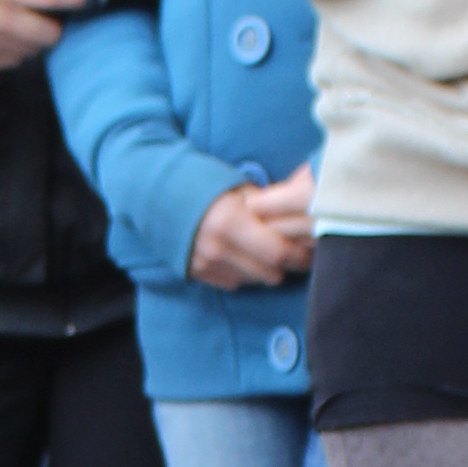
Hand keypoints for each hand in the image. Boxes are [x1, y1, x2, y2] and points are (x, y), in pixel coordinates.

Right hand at [187, 168, 315, 287]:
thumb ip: (266, 207)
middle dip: (285, 265)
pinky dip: (244, 273)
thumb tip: (297, 218)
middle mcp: (218, 248)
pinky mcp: (196, 273)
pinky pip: (234, 283)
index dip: (300, 255)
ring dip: (265, 270)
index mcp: (231, 222)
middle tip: (295, 253)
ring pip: (254, 281)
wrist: (157, 194)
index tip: (310, 250)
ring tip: (267, 253)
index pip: (279, 252)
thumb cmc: (203, 184)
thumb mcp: (238, 187)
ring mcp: (206, 264)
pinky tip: (244, 256)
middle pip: (270, 273)